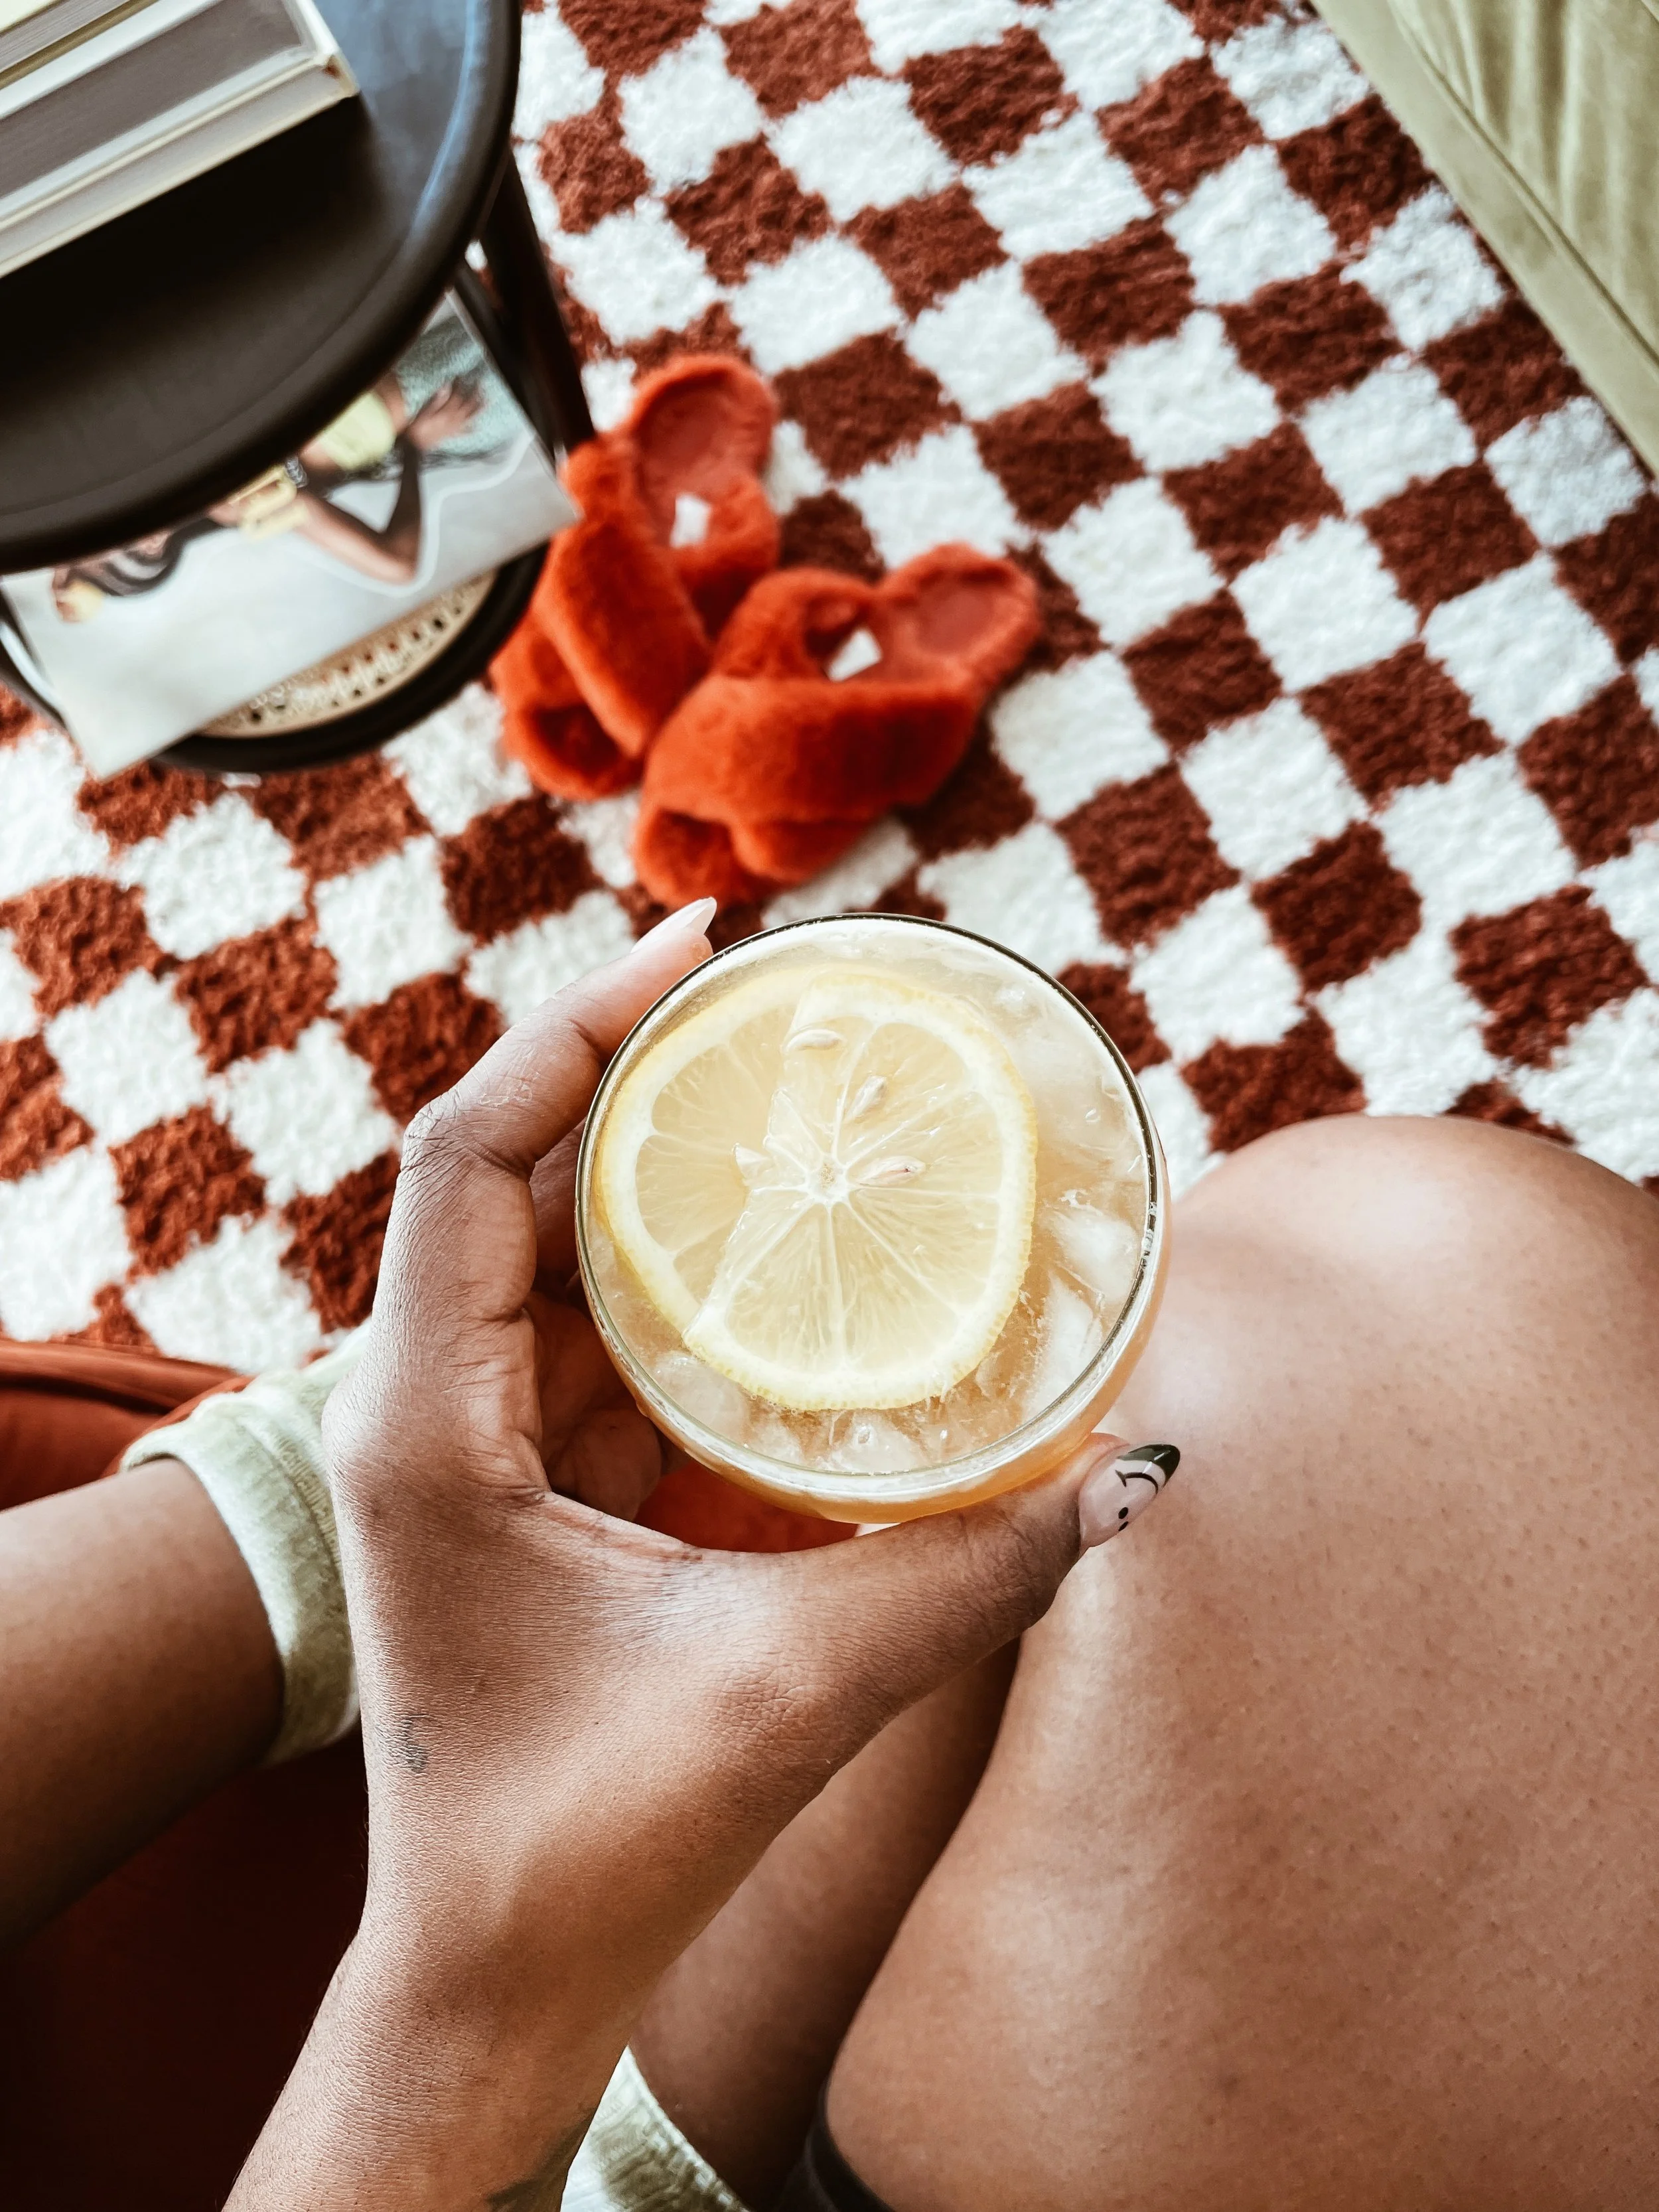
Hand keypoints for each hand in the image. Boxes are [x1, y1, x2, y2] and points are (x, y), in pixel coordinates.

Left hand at [231, 904, 1127, 2208]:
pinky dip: (672, 1288)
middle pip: (514, 1181)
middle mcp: (419, 1415)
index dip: (574, 1030)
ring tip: (788, 1108)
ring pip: (550, 1260)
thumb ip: (964, 1579)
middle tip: (782, 1010)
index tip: (704, 946)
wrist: (492, 1984)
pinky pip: (587, 1343)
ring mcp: (463, 1450)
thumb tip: (1136, 1468)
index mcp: (424, 1432)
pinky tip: (774, 1265)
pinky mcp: (516, 1489)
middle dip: (640, 1083)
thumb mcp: (782, 1697)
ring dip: (658, 1182)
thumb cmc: (585, 1855)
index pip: (470, 1159)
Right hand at [405, 378, 483, 451]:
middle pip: (467, 406)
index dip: (459, 385)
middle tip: (480, 385)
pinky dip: (470, 429)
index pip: (456, 397)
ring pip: (469, 418)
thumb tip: (445, 387)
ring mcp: (453, 429)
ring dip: (478, 409)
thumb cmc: (416, 429)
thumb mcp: (423, 413)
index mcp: (446, 414)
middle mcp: (453, 422)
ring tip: (486, 402)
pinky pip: (463, 432)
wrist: (415, 448)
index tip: (460, 376)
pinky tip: (476, 428)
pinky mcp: (450, 435)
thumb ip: (435, 401)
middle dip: (474, 395)